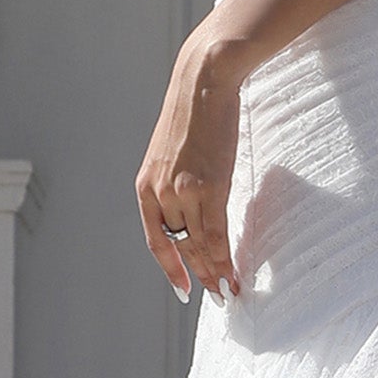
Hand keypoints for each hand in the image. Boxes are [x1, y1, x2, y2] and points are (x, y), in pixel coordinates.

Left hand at [137, 24, 243, 301]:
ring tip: (229, 291)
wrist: (203, 82)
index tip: (183, 290)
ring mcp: (182, 191)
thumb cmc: (194, 113)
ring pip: (199, 244)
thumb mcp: (172, 152)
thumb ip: (176, 181)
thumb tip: (193, 206)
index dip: (170, 268)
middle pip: (181, 246)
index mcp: (146, 187)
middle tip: (217, 295)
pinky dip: (224, 257)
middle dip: (199, 273)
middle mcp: (159, 193)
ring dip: (215, 272)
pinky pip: (215, 233)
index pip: (156, 240)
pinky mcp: (207, 186)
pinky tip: (232, 273)